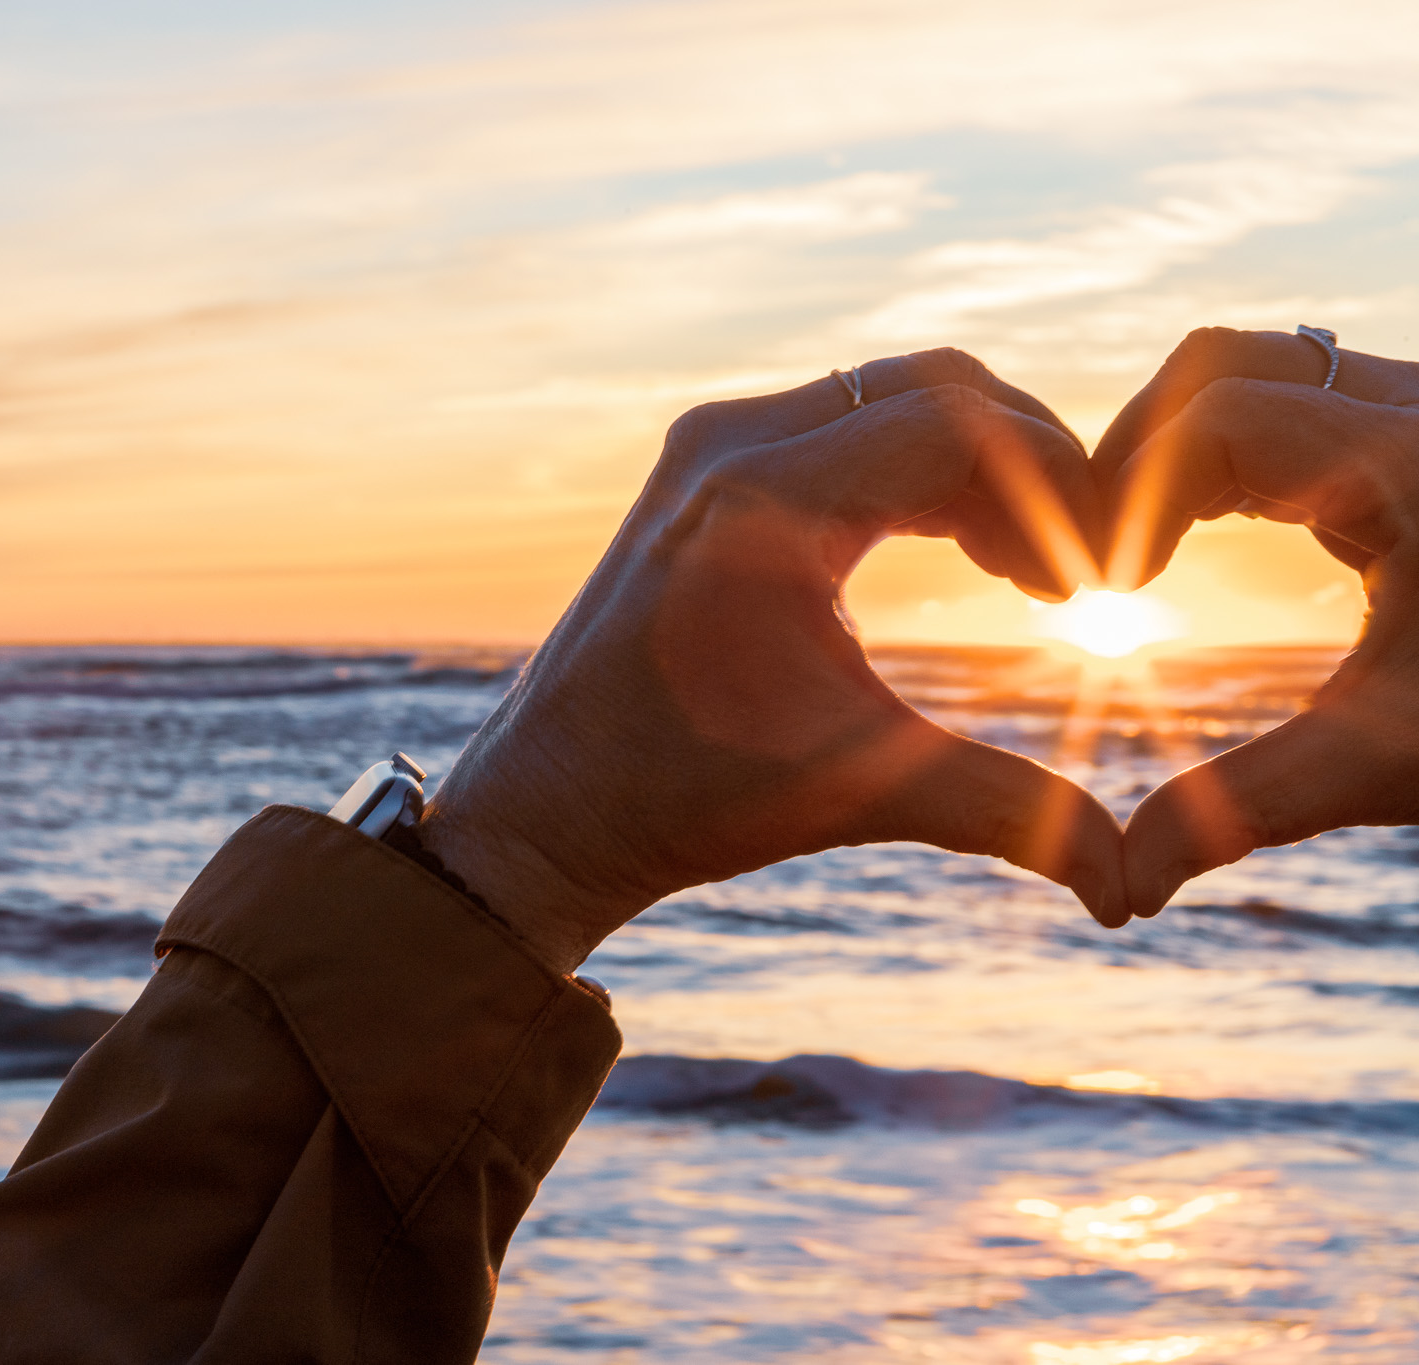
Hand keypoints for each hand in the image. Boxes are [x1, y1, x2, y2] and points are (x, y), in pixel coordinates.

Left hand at [421, 349, 1128, 973]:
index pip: (958, 427)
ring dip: (979, 468)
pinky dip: (920, 471)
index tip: (1101, 581)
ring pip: (892, 399)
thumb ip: (1009, 812)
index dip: (1059, 489)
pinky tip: (970, 553)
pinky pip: (844, 426)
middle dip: (1031, 468)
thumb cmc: (684, 800)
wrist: (548, 810)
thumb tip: (1130, 890)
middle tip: (1081, 573)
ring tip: (1035, 575)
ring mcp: (709, 447)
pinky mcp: (704, 469)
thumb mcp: (858, 788)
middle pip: (935, 390)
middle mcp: (728, 445)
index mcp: (761, 501)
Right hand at [1093, 327, 1418, 916]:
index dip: (1129, 499)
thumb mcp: (1391, 762)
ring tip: (1139, 553)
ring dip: (1180, 453)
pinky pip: (1299, 412)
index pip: (1214, 422)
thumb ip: (1246, 806)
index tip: (1102, 593)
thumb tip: (1123, 889)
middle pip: (1221, 365)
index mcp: (1411, 463)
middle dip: (1135, 451)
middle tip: (1100, 558)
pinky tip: (1204, 545)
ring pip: (1261, 376)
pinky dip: (1231, 463)